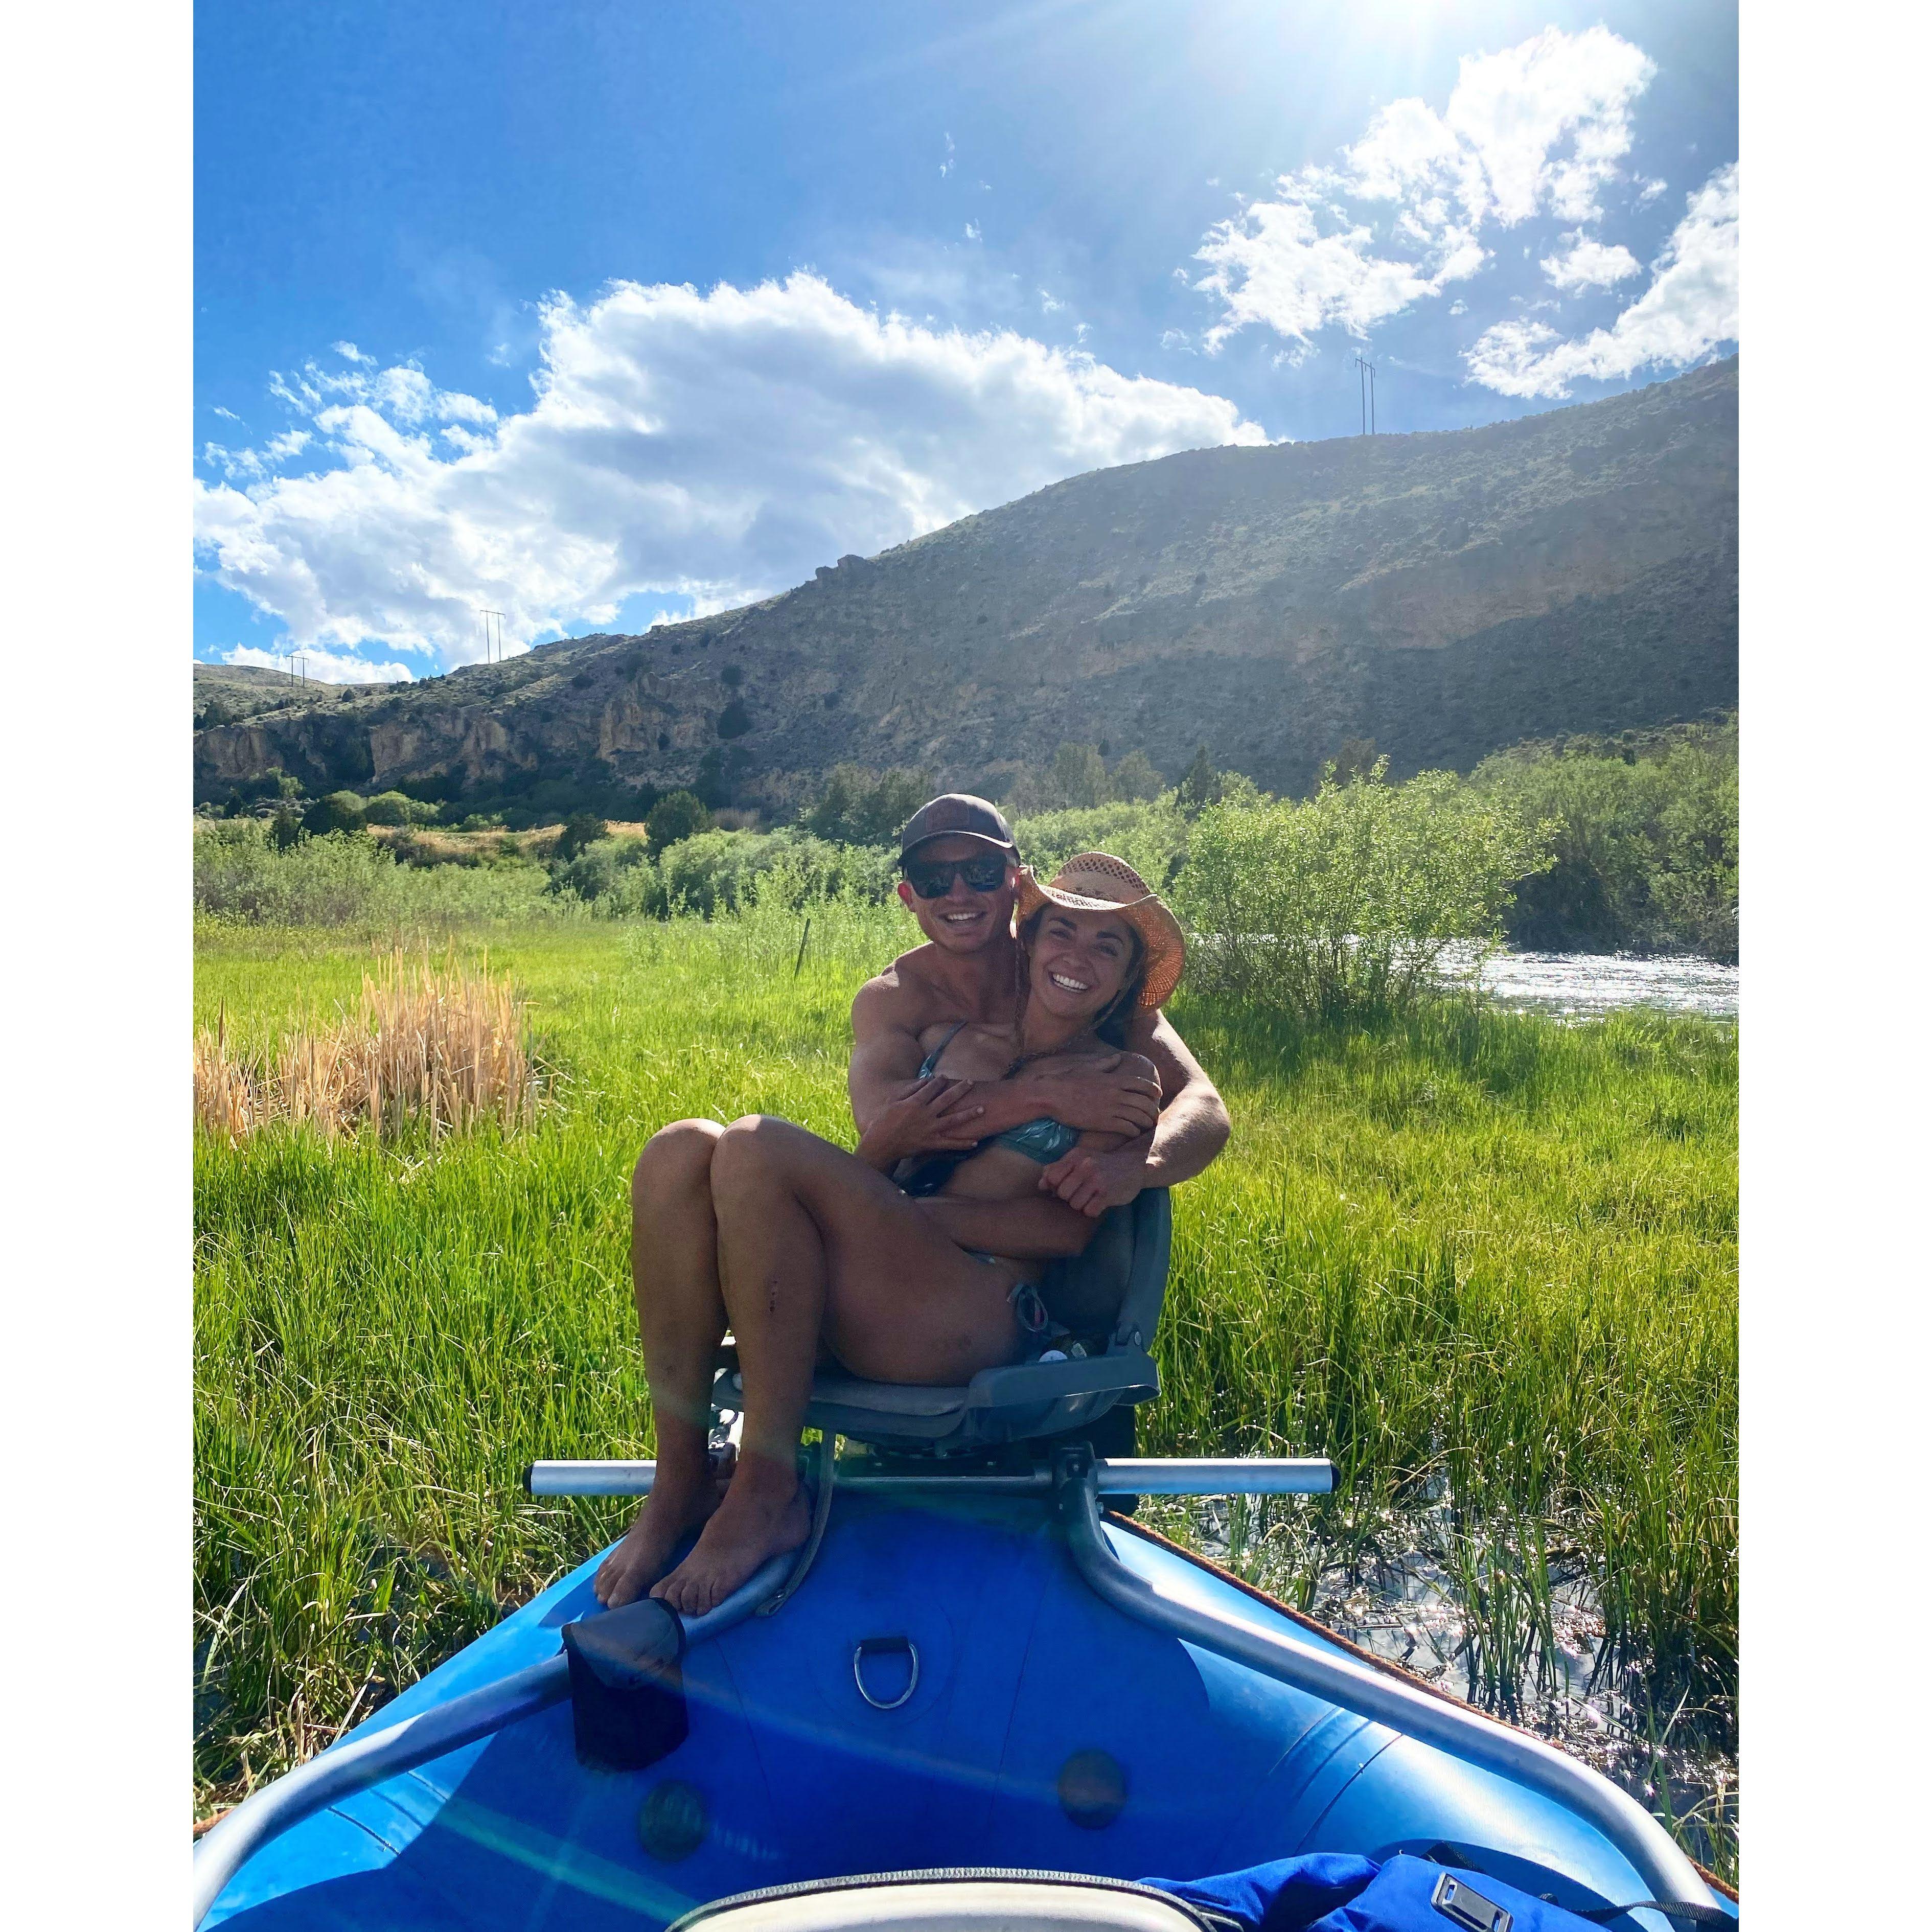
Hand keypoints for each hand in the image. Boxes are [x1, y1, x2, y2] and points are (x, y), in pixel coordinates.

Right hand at [856, 1076, 985, 1168]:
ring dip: (969, 1114)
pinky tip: (975, 1142)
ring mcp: (930, 1130)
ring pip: (954, 1120)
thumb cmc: (883, 1122)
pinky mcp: (931, 1144)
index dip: (940, 1081)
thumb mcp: (893, 1101)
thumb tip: (924, 1081)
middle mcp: (926, 1114)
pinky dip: (963, 1143)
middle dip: (960, 1090)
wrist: (881, 1144)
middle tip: (971, 1082)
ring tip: (982, 1109)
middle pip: (947, 1099)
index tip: (945, 1077)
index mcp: (915, 1103)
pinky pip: (950, 1143)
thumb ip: (910, 1090)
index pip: (931, 1088)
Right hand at [1019, 1054, 1160, 1135]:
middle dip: (1153, 1110)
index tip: (1158, 1095)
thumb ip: (1106, 1063)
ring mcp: (1111, 1109)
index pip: (1143, 1085)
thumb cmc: (1068, 1081)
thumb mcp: (1089, 1067)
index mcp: (1114, 1080)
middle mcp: (1116, 1094)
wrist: (1052, 1096)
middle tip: (1155, 1115)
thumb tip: (1118, 1057)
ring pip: (1139, 1117)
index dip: (1154, 1091)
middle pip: (1145, 1103)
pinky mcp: (1104, 1123)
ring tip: (1147, 1126)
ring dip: (1146, 1122)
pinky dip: (1134, 1131)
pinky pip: (1127, 1128)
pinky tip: (1133, 1132)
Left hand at [1038, 1145, 1146, 1217]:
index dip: (1056, 1186)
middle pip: (1062, 1193)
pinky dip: (1093, 1210)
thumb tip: (1041, 1185)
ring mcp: (1097, 1180)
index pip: (1052, 1178)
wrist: (1133, 1165)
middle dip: (1069, 1197)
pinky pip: (1089, 1211)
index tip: (1067, 1186)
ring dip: (1081, 1205)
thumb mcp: (1079, 1160)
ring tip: (1091, 1197)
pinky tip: (1099, 1203)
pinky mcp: (1108, 1193)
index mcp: (1075, 1156)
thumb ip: (1058, 1169)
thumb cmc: (1101, 1164)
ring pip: (1075, 1204)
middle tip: (1081, 1193)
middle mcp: (1085, 1166)